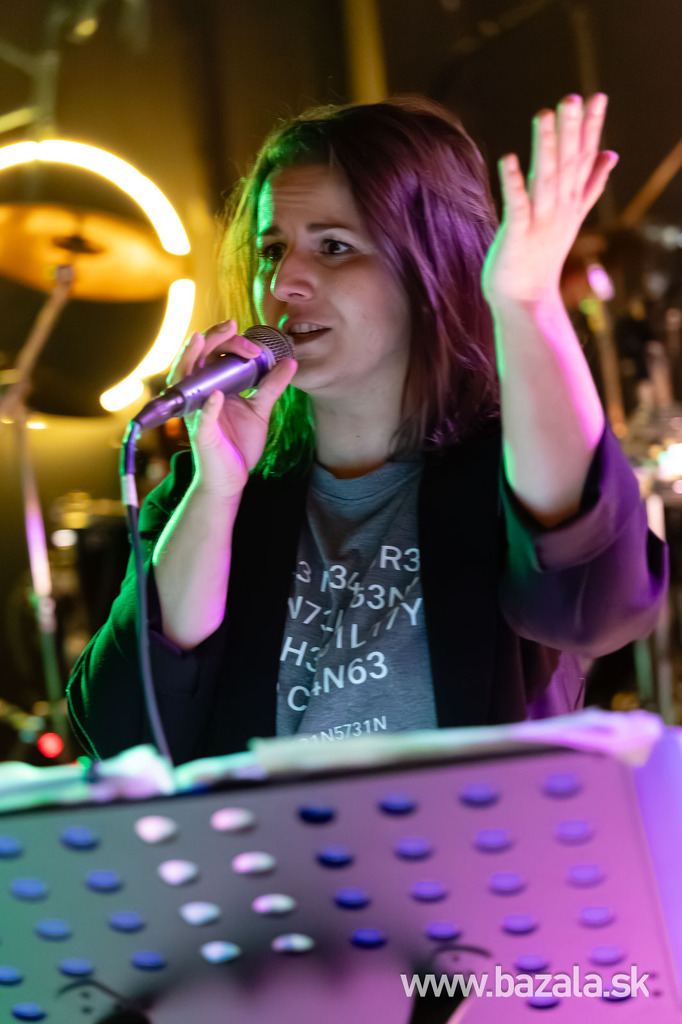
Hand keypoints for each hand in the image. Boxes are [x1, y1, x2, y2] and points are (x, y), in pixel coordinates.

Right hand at [166, 320, 296, 498]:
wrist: (233, 478)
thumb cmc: (239, 444)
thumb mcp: (260, 410)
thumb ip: (271, 386)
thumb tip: (290, 362)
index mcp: (211, 386)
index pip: (212, 352)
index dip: (232, 342)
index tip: (256, 347)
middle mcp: (198, 394)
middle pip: (196, 356)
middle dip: (212, 337)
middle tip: (232, 325)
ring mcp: (196, 412)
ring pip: (184, 379)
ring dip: (192, 358)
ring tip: (202, 339)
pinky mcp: (201, 434)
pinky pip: (201, 418)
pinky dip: (208, 406)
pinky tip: (216, 395)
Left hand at [482, 94, 617, 306]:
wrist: (527, 300)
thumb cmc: (543, 256)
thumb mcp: (572, 215)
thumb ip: (591, 183)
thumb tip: (611, 153)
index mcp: (571, 201)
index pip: (585, 159)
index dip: (592, 128)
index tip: (598, 96)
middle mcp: (560, 208)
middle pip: (568, 164)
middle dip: (571, 130)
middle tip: (573, 97)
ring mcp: (540, 222)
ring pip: (545, 179)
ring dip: (546, 147)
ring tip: (545, 115)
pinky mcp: (517, 236)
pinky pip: (516, 207)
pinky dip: (513, 183)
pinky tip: (508, 159)